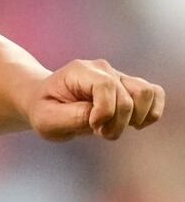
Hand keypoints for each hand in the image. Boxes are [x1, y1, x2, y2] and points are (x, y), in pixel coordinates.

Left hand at [24, 59, 165, 140]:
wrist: (46, 102)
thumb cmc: (45, 111)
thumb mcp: (47, 119)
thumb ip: (73, 117)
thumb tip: (101, 115)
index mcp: (79, 71)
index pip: (106, 86)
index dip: (105, 111)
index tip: (92, 126)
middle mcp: (102, 69)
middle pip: (128, 96)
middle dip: (117, 123)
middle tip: (99, 132)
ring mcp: (119, 76)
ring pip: (147, 93)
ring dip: (136, 118)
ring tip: (114, 127)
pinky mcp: (130, 86)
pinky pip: (156, 94)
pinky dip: (150, 113)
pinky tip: (133, 124)